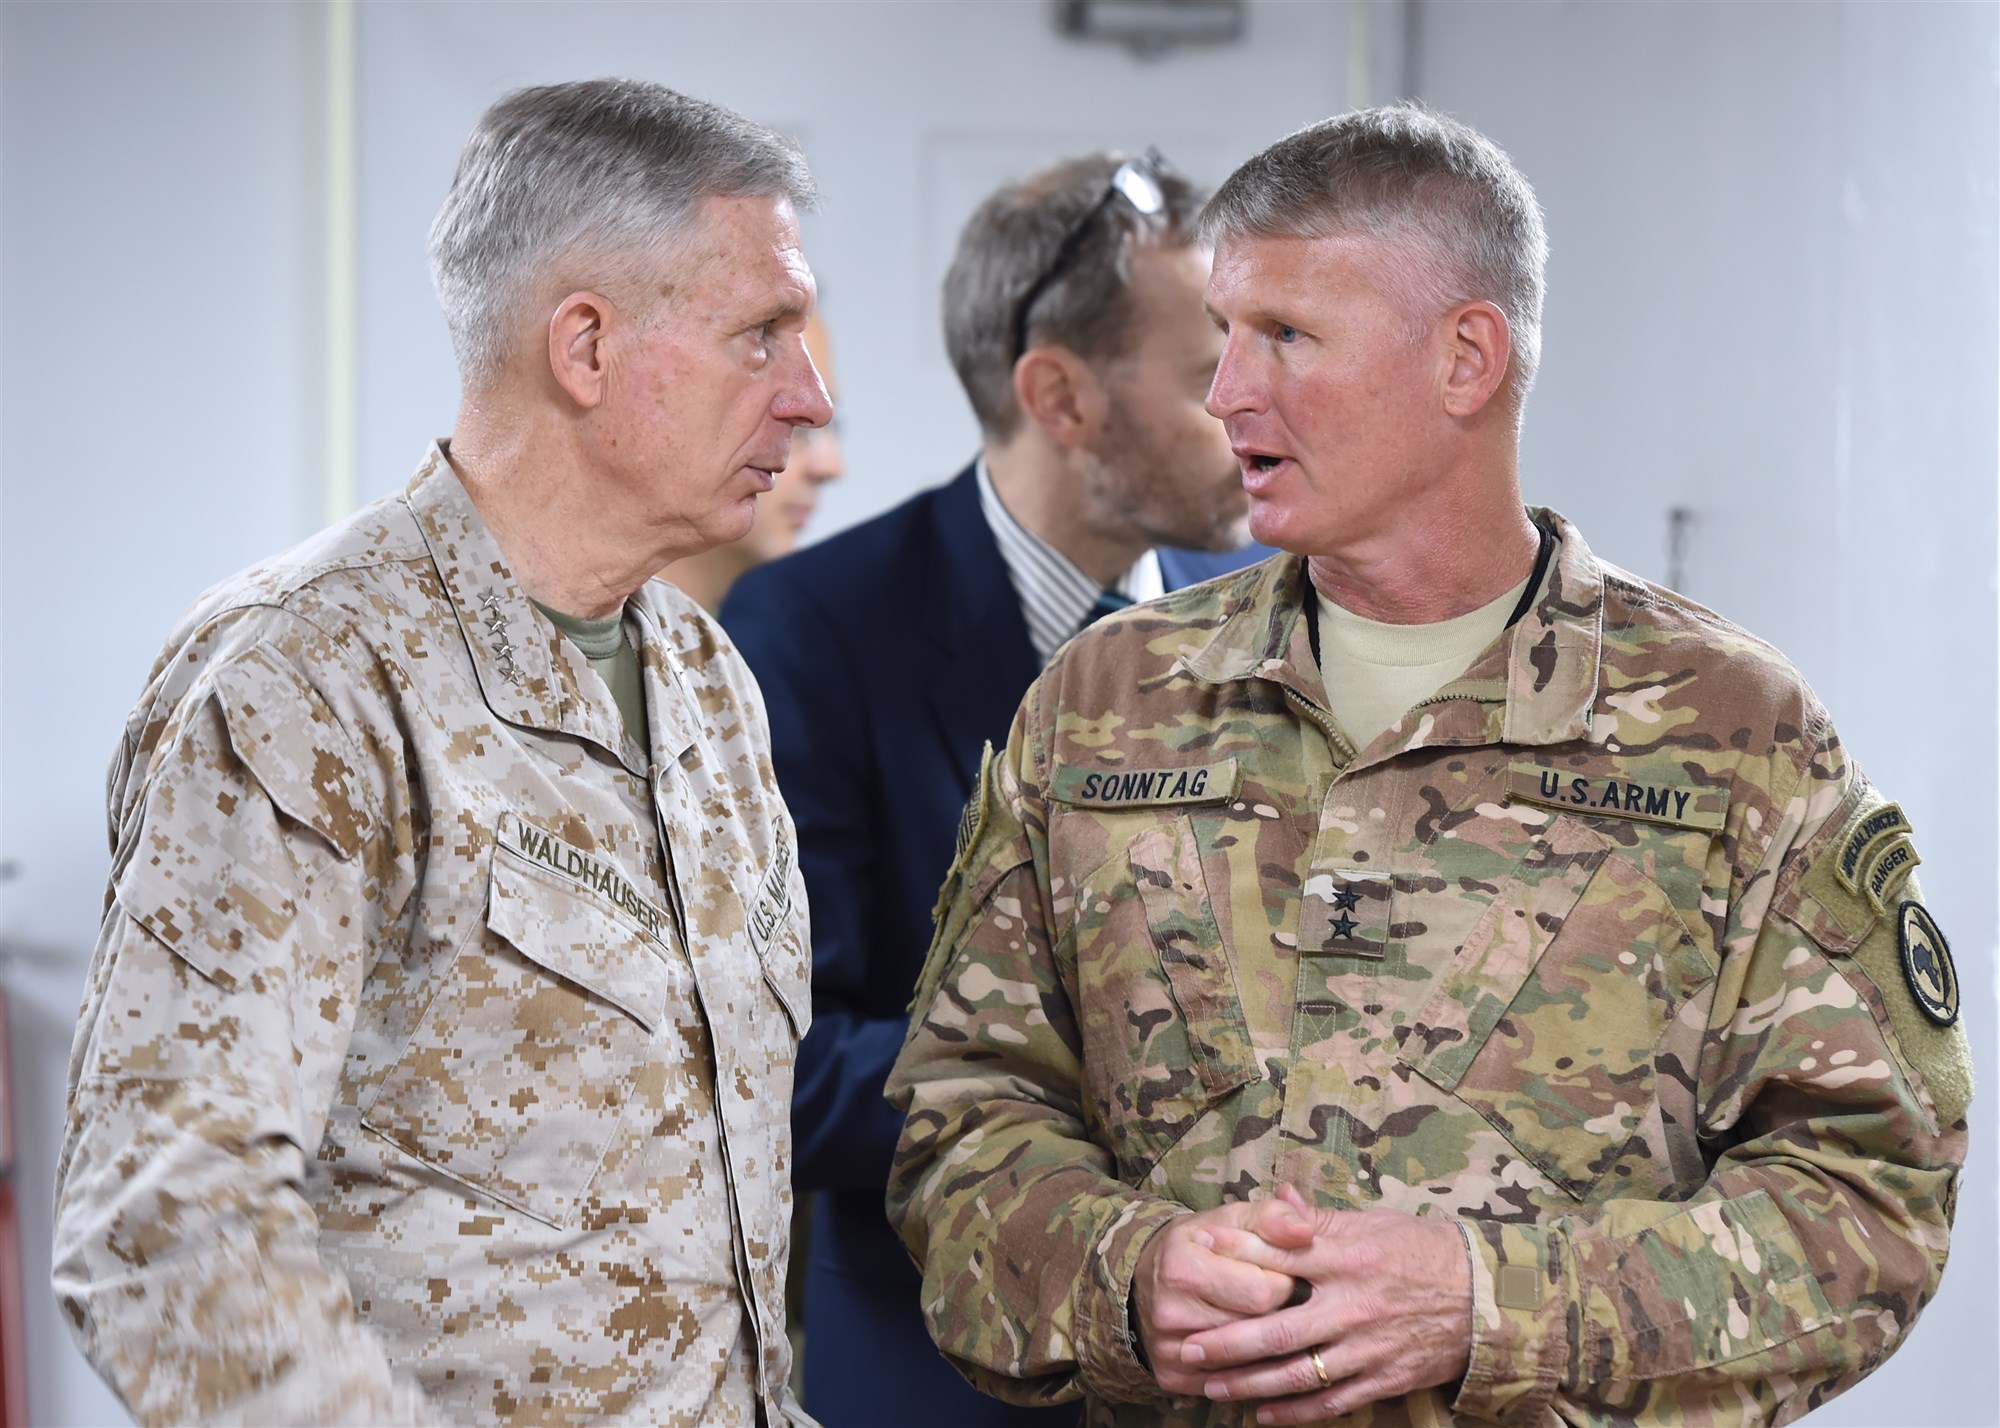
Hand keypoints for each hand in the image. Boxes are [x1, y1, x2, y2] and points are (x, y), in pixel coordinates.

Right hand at [1131, 1198, 1316, 1396]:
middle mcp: (1170, 1312)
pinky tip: (1249, 1349)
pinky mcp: (1172, 1377)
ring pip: (1246, 1360)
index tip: (1282, 1274)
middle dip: (1278, 1313)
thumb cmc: (1200, 1245)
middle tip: (1278, 1298)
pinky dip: (1247, 1368)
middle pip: (1256, 1328)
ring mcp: (1169, 1350)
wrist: (1144, 1279)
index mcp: (1183, 1267)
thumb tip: (1305, 1232)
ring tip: (1266, 1319)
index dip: (1284, 1283)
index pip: (1262, 1291)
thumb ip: (1272, 1218)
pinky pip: (1228, 1383)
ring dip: (1266, 1343)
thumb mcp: (1232, 1219)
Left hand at [1182, 1184, 1472, 1422]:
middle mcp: (1354, 1305)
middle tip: (1187, 1346)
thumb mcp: (1375, 1223)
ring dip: (1250, 1384)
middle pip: (1278, 1329)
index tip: (1197, 1250)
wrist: (1487, 1297)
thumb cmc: (1424, 1251)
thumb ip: (1321, 1218)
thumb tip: (1278, 1199)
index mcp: (1349, 1257)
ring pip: (1298, 1373)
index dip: (1236, 1253)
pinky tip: (1263, 1415)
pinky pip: (1332, 1401)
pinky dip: (1295, 1412)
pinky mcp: (1385, 1378)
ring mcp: (1369, 1347)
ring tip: (1211, 1387)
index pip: (1280, 1256)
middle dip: (1227, 1342)